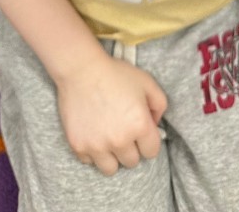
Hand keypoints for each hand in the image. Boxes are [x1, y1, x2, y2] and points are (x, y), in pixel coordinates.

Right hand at [56, 50, 167, 175]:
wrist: (81, 69)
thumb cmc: (115, 73)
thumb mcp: (146, 82)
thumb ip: (159, 104)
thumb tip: (155, 123)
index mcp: (139, 125)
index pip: (151, 152)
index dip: (148, 140)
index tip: (140, 131)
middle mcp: (120, 140)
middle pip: (132, 161)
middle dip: (130, 147)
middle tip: (122, 129)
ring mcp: (97, 146)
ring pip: (111, 169)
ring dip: (112, 156)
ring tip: (108, 138)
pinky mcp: (79, 146)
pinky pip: (90, 161)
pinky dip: (92, 151)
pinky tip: (93, 133)